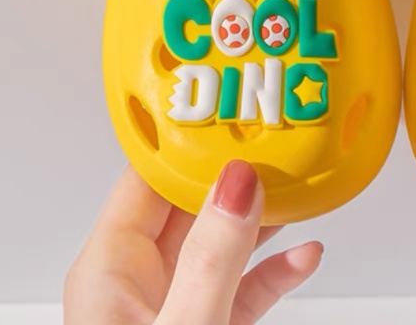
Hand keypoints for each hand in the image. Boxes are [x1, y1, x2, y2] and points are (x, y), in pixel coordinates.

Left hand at [65, 161, 322, 323]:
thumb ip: (211, 258)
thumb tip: (238, 181)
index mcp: (110, 270)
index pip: (148, 179)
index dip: (189, 140)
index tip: (232, 111)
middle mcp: (138, 283)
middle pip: (191, 204)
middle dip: (237, 172)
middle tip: (279, 140)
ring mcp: (173, 307)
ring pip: (222, 242)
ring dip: (264, 215)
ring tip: (301, 184)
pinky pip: (243, 287)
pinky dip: (276, 268)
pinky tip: (305, 253)